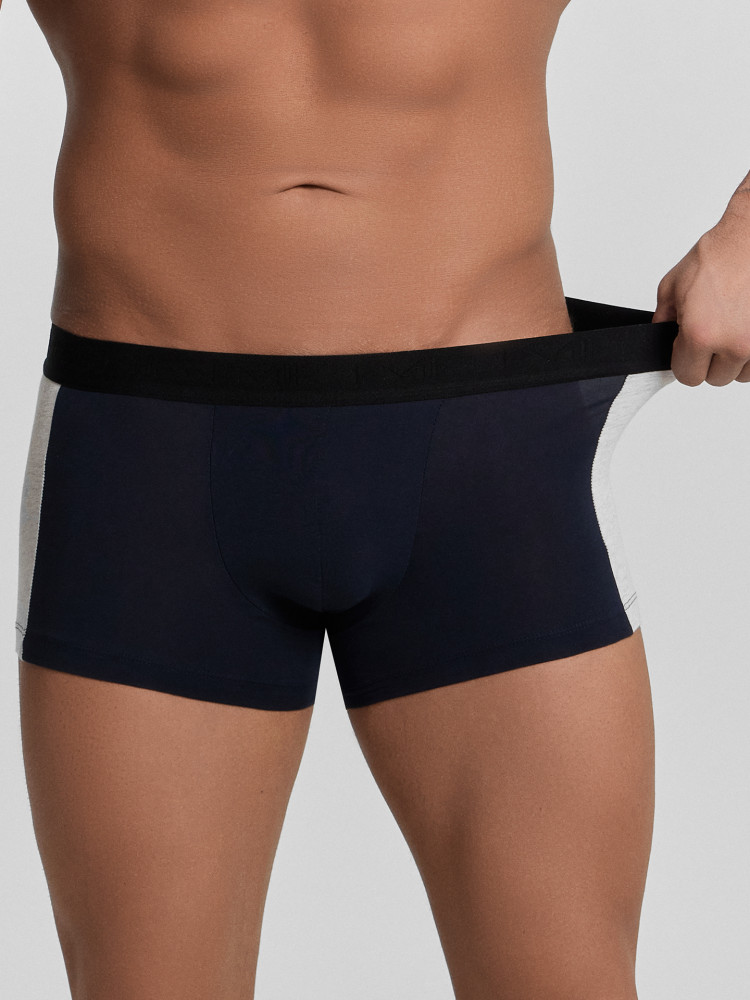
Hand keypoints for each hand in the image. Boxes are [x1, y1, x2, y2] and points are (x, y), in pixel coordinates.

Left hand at [652, 206, 749, 385]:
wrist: (749, 239)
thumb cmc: (718, 256)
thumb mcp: (671, 288)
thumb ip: (662, 322)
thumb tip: (659, 342)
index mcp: (701, 335)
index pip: (687, 377)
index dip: (685, 361)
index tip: (688, 347)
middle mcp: (734, 344)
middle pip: (715, 378)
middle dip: (710, 360)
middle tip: (712, 331)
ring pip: (741, 374)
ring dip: (735, 358)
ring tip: (731, 327)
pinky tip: (745, 329)